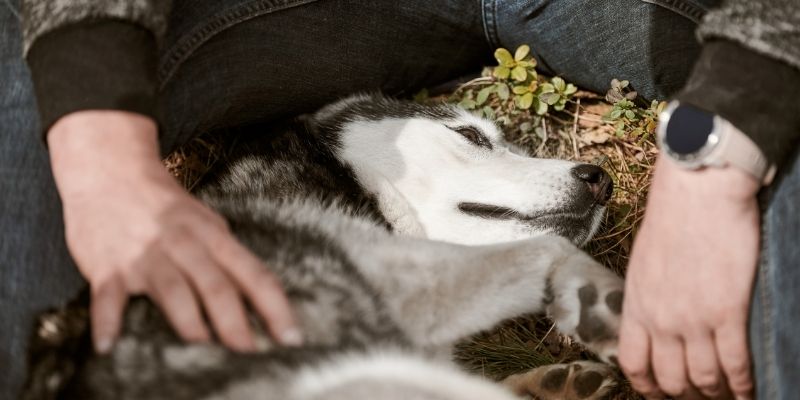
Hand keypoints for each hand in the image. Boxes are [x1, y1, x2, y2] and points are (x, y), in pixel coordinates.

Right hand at [48, 111, 300, 352]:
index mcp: (214, 236)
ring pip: (173, 290)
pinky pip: (108, 297)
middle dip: (235, 324)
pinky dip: (107, 322)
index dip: (276, 308)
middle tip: (249, 355)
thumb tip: (258, 301)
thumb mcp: (206, 224)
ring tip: (202, 349)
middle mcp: (184, 245)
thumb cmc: (165, 207)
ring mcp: (146, 255)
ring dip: (189, 322)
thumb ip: (226, 259)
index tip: (291, 339)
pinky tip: (109, 346)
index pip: (255, 275)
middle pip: (217, 286)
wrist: (109, 171)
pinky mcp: (108, 266)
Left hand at [618, 157, 758, 398]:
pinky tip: (751, 390)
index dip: (649, 387)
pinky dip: (744, 384)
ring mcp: (694, 318)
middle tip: (703, 395)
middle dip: (688, 395)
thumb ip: (648, 295)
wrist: (697, 193)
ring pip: (704, 378)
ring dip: (718, 393)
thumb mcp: (643, 262)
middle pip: (671, 379)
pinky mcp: (727, 311)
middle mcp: (660, 319)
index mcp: (637, 305)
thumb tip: (655, 318)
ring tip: (729, 395)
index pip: (634, 363)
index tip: (663, 393)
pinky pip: (735, 363)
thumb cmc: (672, 219)